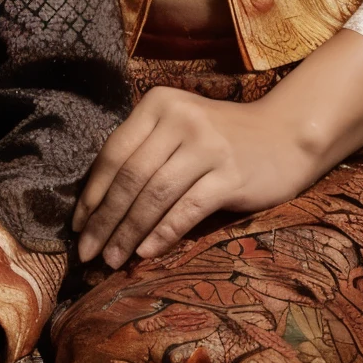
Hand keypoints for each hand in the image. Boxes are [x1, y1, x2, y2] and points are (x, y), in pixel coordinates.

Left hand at [74, 32, 362, 268]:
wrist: (284, 135)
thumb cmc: (221, 137)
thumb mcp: (178, 128)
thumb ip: (144, 150)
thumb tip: (98, 200)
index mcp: (158, 104)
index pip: (114, 152)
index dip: (93, 192)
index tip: (78, 224)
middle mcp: (179, 119)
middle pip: (130, 176)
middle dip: (104, 218)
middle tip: (87, 251)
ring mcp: (206, 146)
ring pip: (154, 194)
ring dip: (128, 232)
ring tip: (111, 259)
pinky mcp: (229, 175)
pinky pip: (186, 209)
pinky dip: (162, 233)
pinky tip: (145, 253)